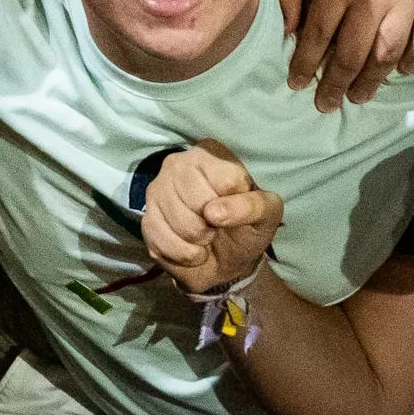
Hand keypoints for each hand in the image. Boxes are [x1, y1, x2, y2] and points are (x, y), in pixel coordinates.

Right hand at [140, 139, 282, 294]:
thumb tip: (214, 213)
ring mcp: (157, 190)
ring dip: (201, 241)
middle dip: (215, 224)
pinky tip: (192, 250)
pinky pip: (165, 242)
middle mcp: (178, 163)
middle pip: (200, 200)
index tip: (237, 207)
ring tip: (206, 236)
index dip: (238, 202)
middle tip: (218, 225)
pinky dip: (186, 255)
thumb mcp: (267, 214)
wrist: (226, 261)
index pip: (228, 178)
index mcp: (211, 153)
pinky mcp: (146, 219)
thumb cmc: (247, 227)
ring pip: (183, 223)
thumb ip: (253, 206)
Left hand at [277, 0, 413, 111]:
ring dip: (372, 80)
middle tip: (327, 104)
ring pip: (388, 52)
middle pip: (353, 53)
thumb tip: (290, 31)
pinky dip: (413, 59)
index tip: (297, 84)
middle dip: (337, 84)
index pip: (317, 35)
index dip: (305, 64)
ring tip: (359, 96)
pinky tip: (400, 72)